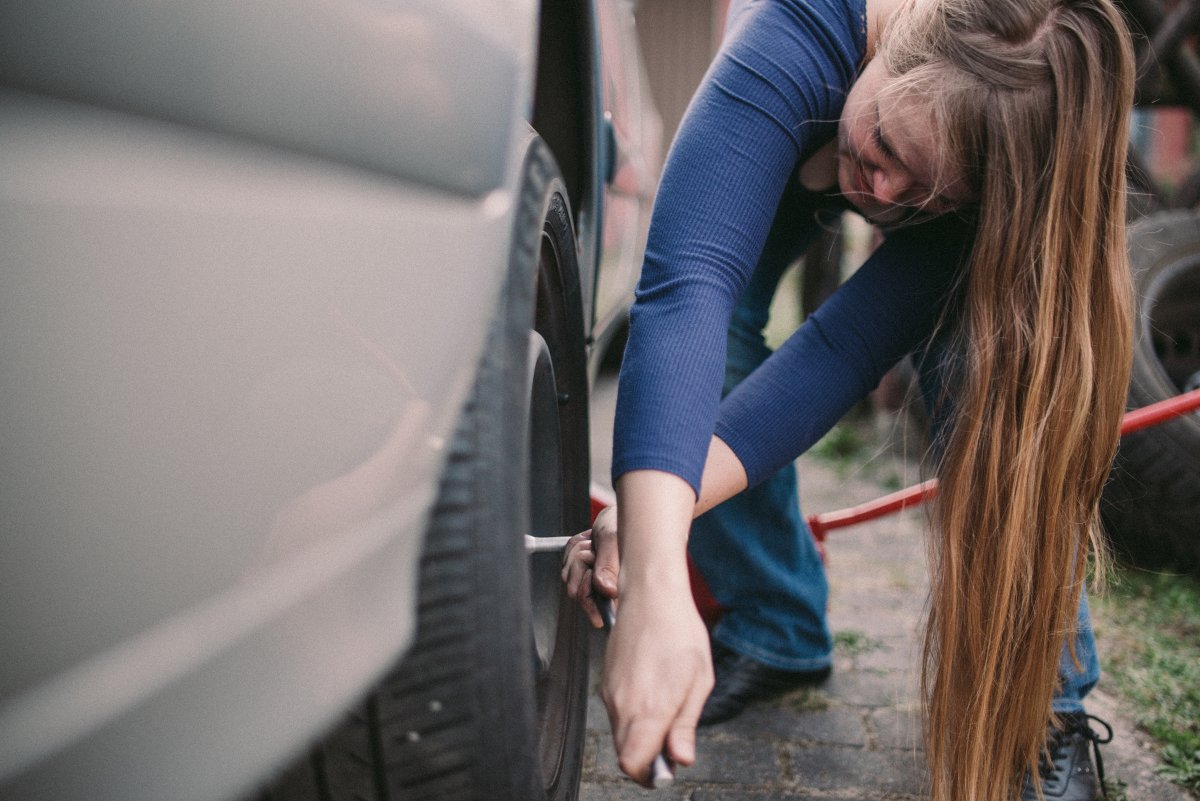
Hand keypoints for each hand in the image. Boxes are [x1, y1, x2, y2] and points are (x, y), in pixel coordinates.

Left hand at [561, 506, 619, 627]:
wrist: (620, 514)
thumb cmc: (623, 525)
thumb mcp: (614, 540)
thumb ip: (609, 565)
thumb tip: (607, 590)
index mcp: (623, 588)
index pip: (601, 612)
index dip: (591, 598)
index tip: (593, 589)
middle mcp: (610, 590)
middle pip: (577, 593)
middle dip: (581, 567)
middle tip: (594, 553)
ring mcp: (596, 582)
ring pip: (569, 578)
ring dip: (577, 556)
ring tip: (594, 545)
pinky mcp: (586, 572)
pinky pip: (566, 566)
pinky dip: (573, 551)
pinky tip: (588, 544)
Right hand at [602, 579, 712, 785]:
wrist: (651, 595)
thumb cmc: (680, 632)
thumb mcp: (698, 681)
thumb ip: (685, 725)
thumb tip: (680, 759)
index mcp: (648, 709)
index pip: (633, 764)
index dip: (649, 774)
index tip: (667, 768)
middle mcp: (623, 705)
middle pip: (625, 753)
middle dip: (647, 756)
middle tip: (673, 740)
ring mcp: (610, 692)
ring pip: (620, 733)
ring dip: (640, 735)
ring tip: (667, 708)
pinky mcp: (606, 681)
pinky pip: (616, 712)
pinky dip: (632, 716)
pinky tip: (653, 692)